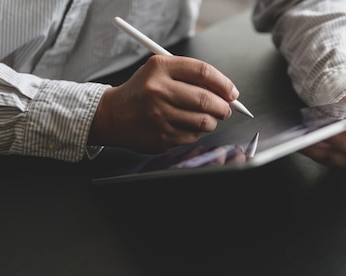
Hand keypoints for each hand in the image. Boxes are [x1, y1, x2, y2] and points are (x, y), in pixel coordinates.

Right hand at [88, 55, 238, 152]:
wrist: (113, 115)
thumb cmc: (143, 91)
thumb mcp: (160, 71)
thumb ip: (192, 76)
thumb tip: (227, 92)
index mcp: (160, 68)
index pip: (203, 72)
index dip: (224, 83)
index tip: (232, 92)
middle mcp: (158, 91)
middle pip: (206, 100)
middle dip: (223, 107)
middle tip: (225, 109)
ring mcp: (159, 116)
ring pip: (203, 122)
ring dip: (211, 121)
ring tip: (205, 117)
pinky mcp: (161, 137)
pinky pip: (192, 136)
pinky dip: (196, 132)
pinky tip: (185, 125)